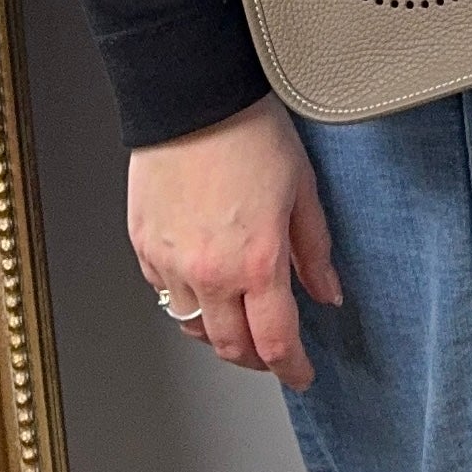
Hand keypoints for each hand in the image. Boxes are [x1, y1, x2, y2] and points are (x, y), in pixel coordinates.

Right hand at [128, 92, 341, 387]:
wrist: (194, 97)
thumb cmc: (249, 133)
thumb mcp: (302, 191)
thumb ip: (315, 252)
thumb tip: (327, 293)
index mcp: (257, 262)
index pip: (276, 342)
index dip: (292, 368)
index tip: (301, 374)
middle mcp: (210, 272)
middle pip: (230, 346)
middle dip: (255, 358)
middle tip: (272, 353)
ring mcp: (170, 262)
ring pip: (192, 326)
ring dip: (218, 333)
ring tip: (237, 322)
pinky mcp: (143, 245)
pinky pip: (164, 293)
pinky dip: (186, 300)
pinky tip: (203, 286)